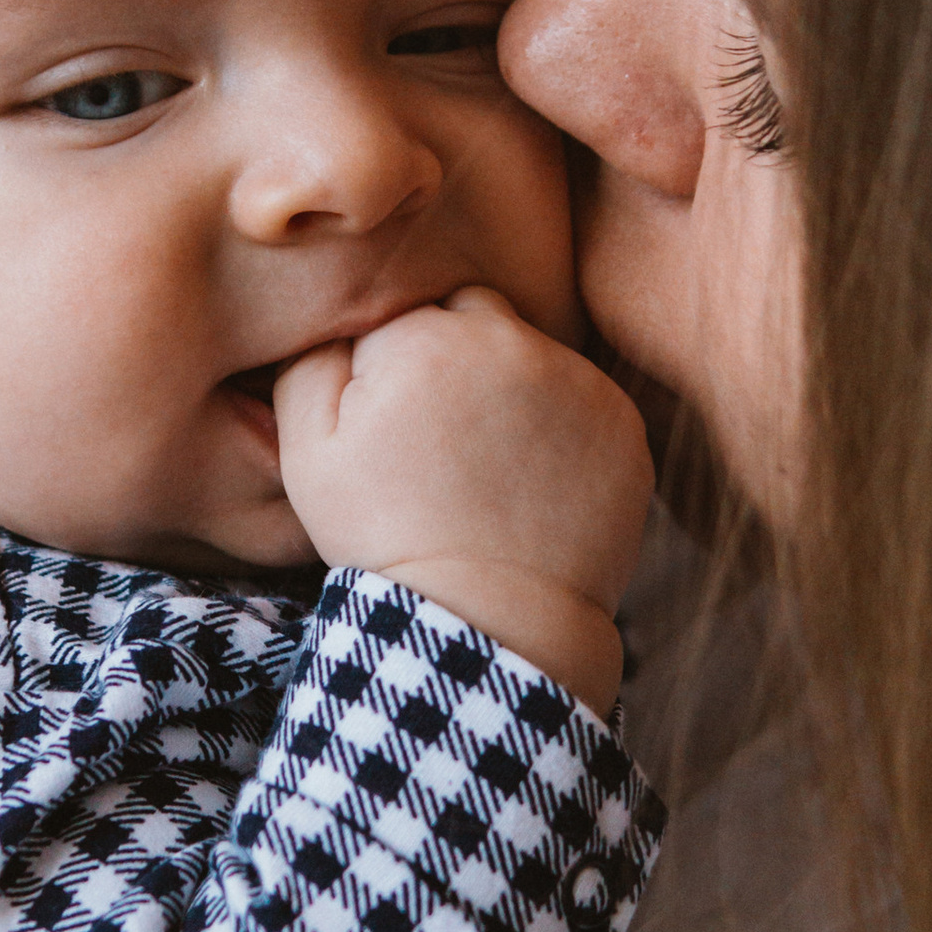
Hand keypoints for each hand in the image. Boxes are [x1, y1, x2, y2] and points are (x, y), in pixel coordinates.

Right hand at [275, 287, 652, 710]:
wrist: (488, 617)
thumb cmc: (383, 536)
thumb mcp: (308, 452)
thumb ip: (312, 359)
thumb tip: (345, 318)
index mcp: (426, 335)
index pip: (404, 314)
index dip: (390, 371)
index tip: (393, 432)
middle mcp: (512, 339)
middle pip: (473, 314)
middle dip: (454, 359)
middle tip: (442, 444)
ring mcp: (577, 378)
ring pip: (531, 355)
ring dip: (511, 390)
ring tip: (488, 470)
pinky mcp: (623, 421)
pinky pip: (582, 399)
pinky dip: (561, 428)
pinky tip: (532, 482)